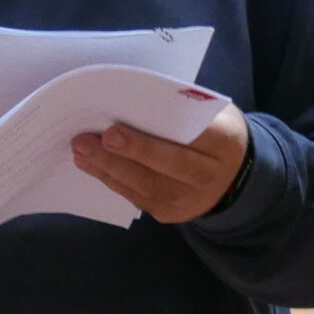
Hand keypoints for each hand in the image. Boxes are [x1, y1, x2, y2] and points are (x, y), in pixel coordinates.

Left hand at [72, 104, 249, 224]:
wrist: (232, 178)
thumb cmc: (213, 134)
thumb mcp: (214, 115)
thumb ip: (185, 110)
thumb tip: (137, 100)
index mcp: (224, 144)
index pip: (192, 138)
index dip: (155, 136)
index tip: (117, 128)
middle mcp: (208, 176)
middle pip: (167, 165)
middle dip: (128, 152)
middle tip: (94, 139)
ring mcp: (189, 200)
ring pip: (146, 185)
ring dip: (109, 167)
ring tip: (81, 150)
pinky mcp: (169, 213)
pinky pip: (137, 196)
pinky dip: (111, 179)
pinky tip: (90, 165)